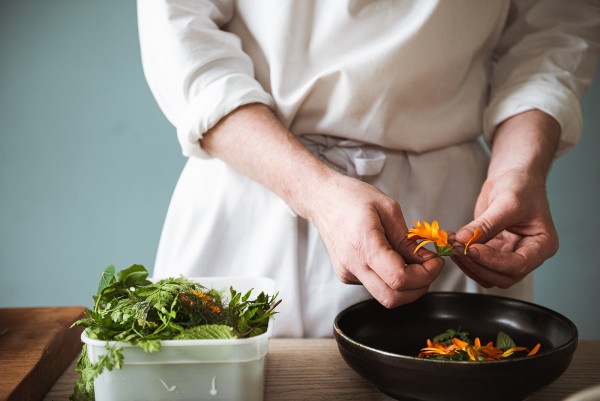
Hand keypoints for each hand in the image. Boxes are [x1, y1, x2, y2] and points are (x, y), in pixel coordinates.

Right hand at [307, 173, 444, 307]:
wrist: (322, 199)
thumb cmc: (351, 197)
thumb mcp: (387, 208)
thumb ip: (407, 239)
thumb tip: (425, 260)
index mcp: (363, 244)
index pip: (399, 279)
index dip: (425, 275)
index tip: (435, 262)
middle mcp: (352, 264)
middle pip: (392, 298)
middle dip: (419, 288)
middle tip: (429, 268)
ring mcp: (347, 273)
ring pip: (385, 296)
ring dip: (406, 286)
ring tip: (412, 261)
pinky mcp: (346, 275)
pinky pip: (375, 286)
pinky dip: (390, 278)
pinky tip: (390, 258)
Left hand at [451, 110, 560, 287]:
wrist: (513, 177)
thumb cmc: (521, 185)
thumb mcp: (506, 202)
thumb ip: (485, 224)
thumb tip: (463, 240)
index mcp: (542, 245)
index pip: (519, 264)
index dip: (494, 261)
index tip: (473, 250)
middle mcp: (528, 254)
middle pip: (502, 275)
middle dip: (478, 264)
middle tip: (458, 248)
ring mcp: (509, 254)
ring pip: (487, 274)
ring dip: (468, 264)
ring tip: (453, 245)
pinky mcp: (493, 250)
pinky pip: (478, 263)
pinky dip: (464, 257)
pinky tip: (454, 244)